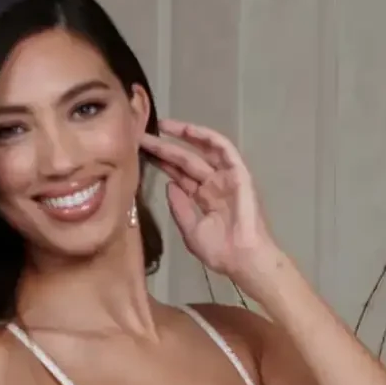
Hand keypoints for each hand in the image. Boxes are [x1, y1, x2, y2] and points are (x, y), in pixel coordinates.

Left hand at [140, 120, 283, 293]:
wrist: (244, 259)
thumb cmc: (220, 252)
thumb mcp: (191, 231)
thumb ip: (179, 208)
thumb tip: (170, 185)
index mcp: (203, 198)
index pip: (179, 175)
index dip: (162, 162)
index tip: (142, 152)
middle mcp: (213, 184)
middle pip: (186, 160)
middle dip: (165, 147)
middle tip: (143, 135)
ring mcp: (226, 177)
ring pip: (203, 150)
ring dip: (185, 135)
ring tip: (163, 125)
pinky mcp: (238, 173)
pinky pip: (223, 149)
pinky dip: (207, 137)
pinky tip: (188, 129)